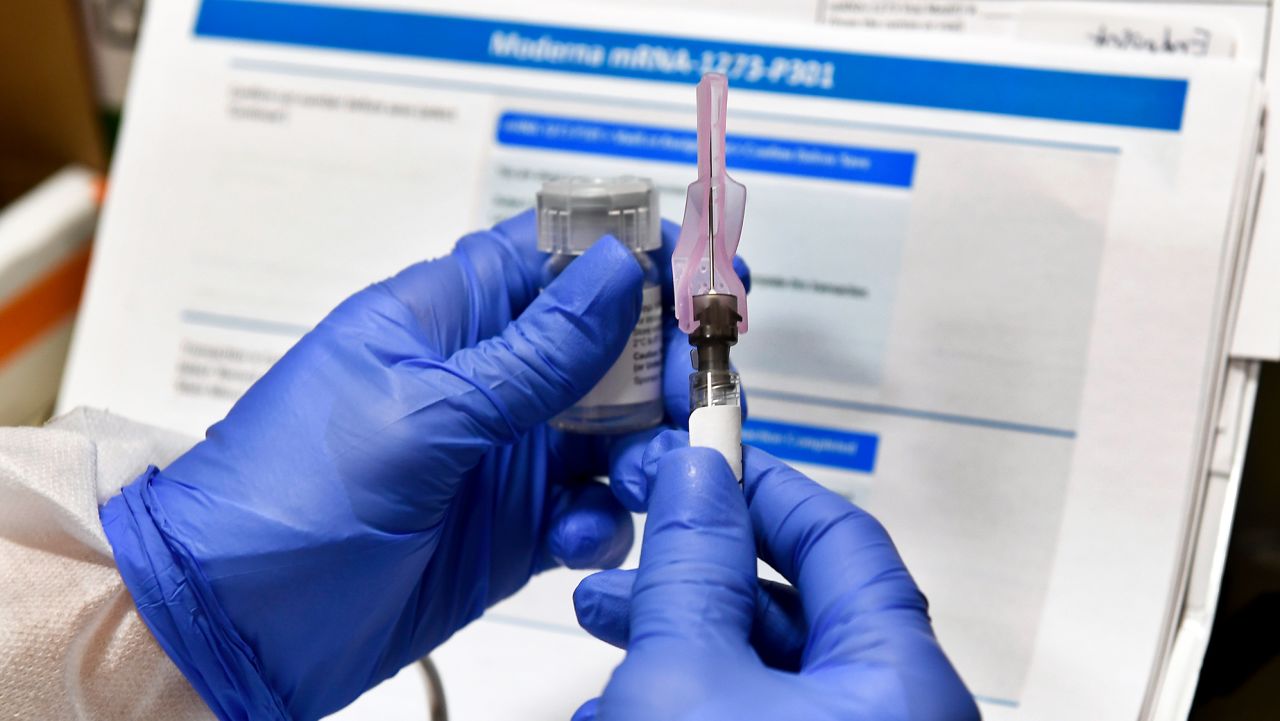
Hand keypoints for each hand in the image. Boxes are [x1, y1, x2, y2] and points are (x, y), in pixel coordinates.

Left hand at [98, 211, 735, 720]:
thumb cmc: (287, 494)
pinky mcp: (514, 527)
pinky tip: (576, 541)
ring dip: (646, 450)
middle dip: (662, 366)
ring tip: (641, 479)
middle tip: (694, 395)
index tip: (706, 272)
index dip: (636, 253)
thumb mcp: (421, 412)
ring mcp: (502, 454)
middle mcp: (483, 378)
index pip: (556, 254)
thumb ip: (533, 352)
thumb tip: (620, 268)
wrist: (235, 624)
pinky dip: (604, 523)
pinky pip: (592, 510)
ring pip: (614, 431)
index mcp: (445, 318)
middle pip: (608, 345)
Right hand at [573, 435, 979, 720]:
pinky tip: (620, 701)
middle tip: (635, 538)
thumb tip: (696, 476)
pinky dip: (689, 697)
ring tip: (601, 617)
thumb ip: (691, 570)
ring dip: (675, 640)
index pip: (843, 540)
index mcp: (901, 682)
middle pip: (796, 607)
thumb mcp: (685, 679)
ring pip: (763, 671)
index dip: (764, 486)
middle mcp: (890, 716)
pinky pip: (751, 715)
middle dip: (695, 573)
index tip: (702, 457)